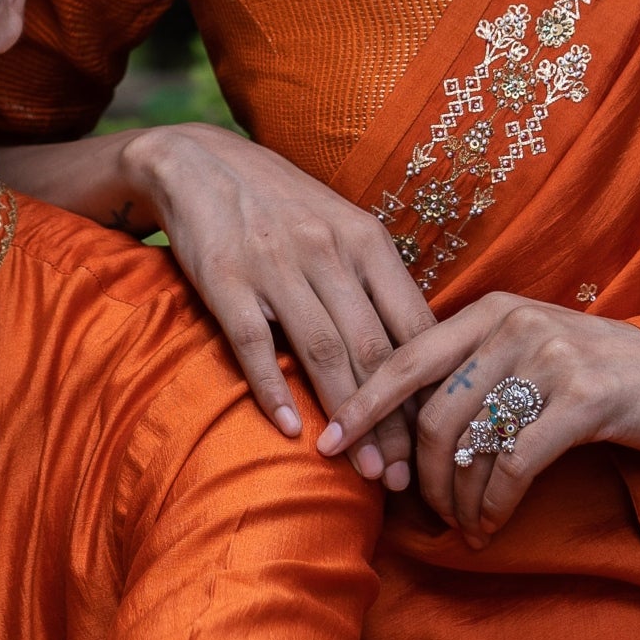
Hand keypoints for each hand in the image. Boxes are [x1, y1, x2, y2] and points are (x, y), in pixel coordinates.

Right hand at [125, 122, 436, 489]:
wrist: (197, 161)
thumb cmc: (280, 205)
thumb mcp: (341, 227)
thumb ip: (376, 282)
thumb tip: (420, 350)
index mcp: (366, 240)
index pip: (412, 324)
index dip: (430, 388)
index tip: (441, 438)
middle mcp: (327, 251)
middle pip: (374, 349)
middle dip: (395, 421)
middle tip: (407, 478)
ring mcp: (275, 266)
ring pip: (323, 352)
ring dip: (348, 418)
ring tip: (363, 471)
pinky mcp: (225, 280)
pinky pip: (254, 344)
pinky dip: (273, 390)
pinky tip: (290, 431)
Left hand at [317, 295, 639, 545]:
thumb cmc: (600, 375)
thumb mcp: (531, 353)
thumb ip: (473, 370)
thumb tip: (400, 425)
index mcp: (491, 310)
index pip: (405, 357)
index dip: (362, 404)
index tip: (328, 444)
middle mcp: (515, 325)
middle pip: (432, 412)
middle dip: (414, 473)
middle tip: (416, 511)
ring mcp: (552, 358)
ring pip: (470, 442)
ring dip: (455, 499)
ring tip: (460, 526)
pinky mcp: (585, 399)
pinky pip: (514, 464)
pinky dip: (492, 504)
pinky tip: (490, 526)